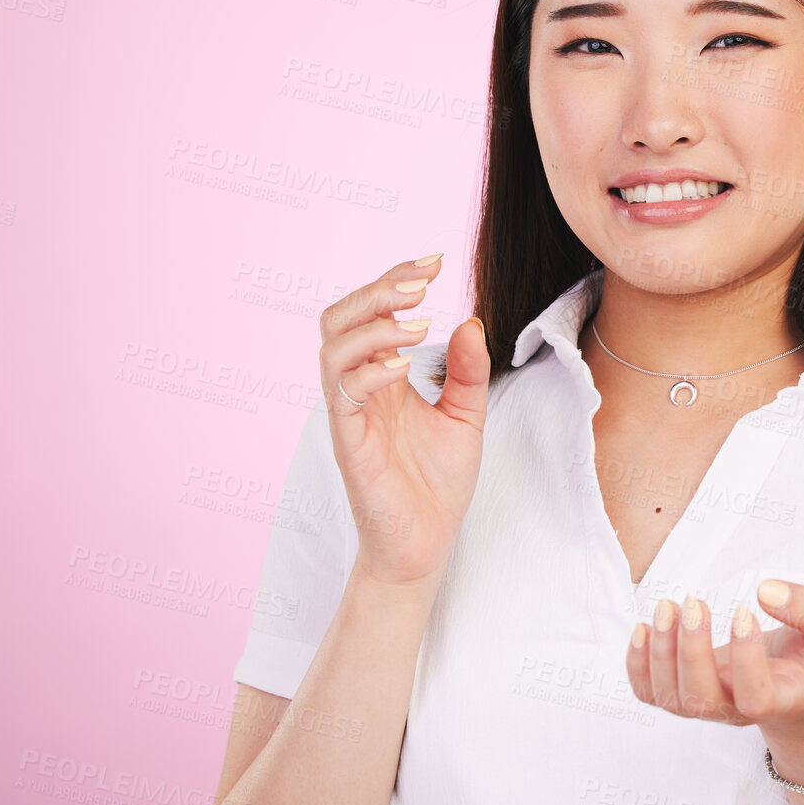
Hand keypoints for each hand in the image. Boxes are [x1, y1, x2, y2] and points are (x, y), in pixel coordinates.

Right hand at [318, 255, 490, 586]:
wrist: (426, 545)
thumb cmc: (437, 483)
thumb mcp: (466, 416)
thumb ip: (468, 371)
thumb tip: (471, 319)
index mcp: (382, 375)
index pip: (374, 311)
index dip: (397, 278)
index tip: (437, 260)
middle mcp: (359, 388)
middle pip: (340, 317)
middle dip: (377, 289)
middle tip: (422, 279)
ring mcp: (350, 414)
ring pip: (333, 349)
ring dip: (375, 325)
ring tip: (419, 320)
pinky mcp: (348, 443)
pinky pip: (343, 396)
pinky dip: (370, 371)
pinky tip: (404, 365)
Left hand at [624, 579, 803, 741]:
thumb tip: (766, 591)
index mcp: (783, 700)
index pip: (755, 699)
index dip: (745, 660)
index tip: (746, 612)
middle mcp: (740, 709)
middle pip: (702, 701)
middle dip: (690, 653)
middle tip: (695, 602)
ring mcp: (710, 703)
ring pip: (672, 698)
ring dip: (661, 652)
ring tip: (669, 607)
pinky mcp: (687, 691)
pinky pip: (650, 693)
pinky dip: (637, 665)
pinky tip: (644, 629)